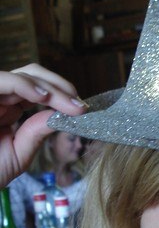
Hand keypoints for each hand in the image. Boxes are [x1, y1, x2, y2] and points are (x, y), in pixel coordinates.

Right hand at [0, 64, 87, 187]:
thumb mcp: (18, 153)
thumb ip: (36, 131)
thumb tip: (60, 115)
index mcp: (7, 108)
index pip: (38, 90)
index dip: (61, 95)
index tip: (82, 109)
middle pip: (32, 76)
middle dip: (60, 87)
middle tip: (80, 105)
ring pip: (20, 75)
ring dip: (49, 86)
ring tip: (69, 102)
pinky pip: (1, 80)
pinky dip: (23, 85)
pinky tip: (43, 97)